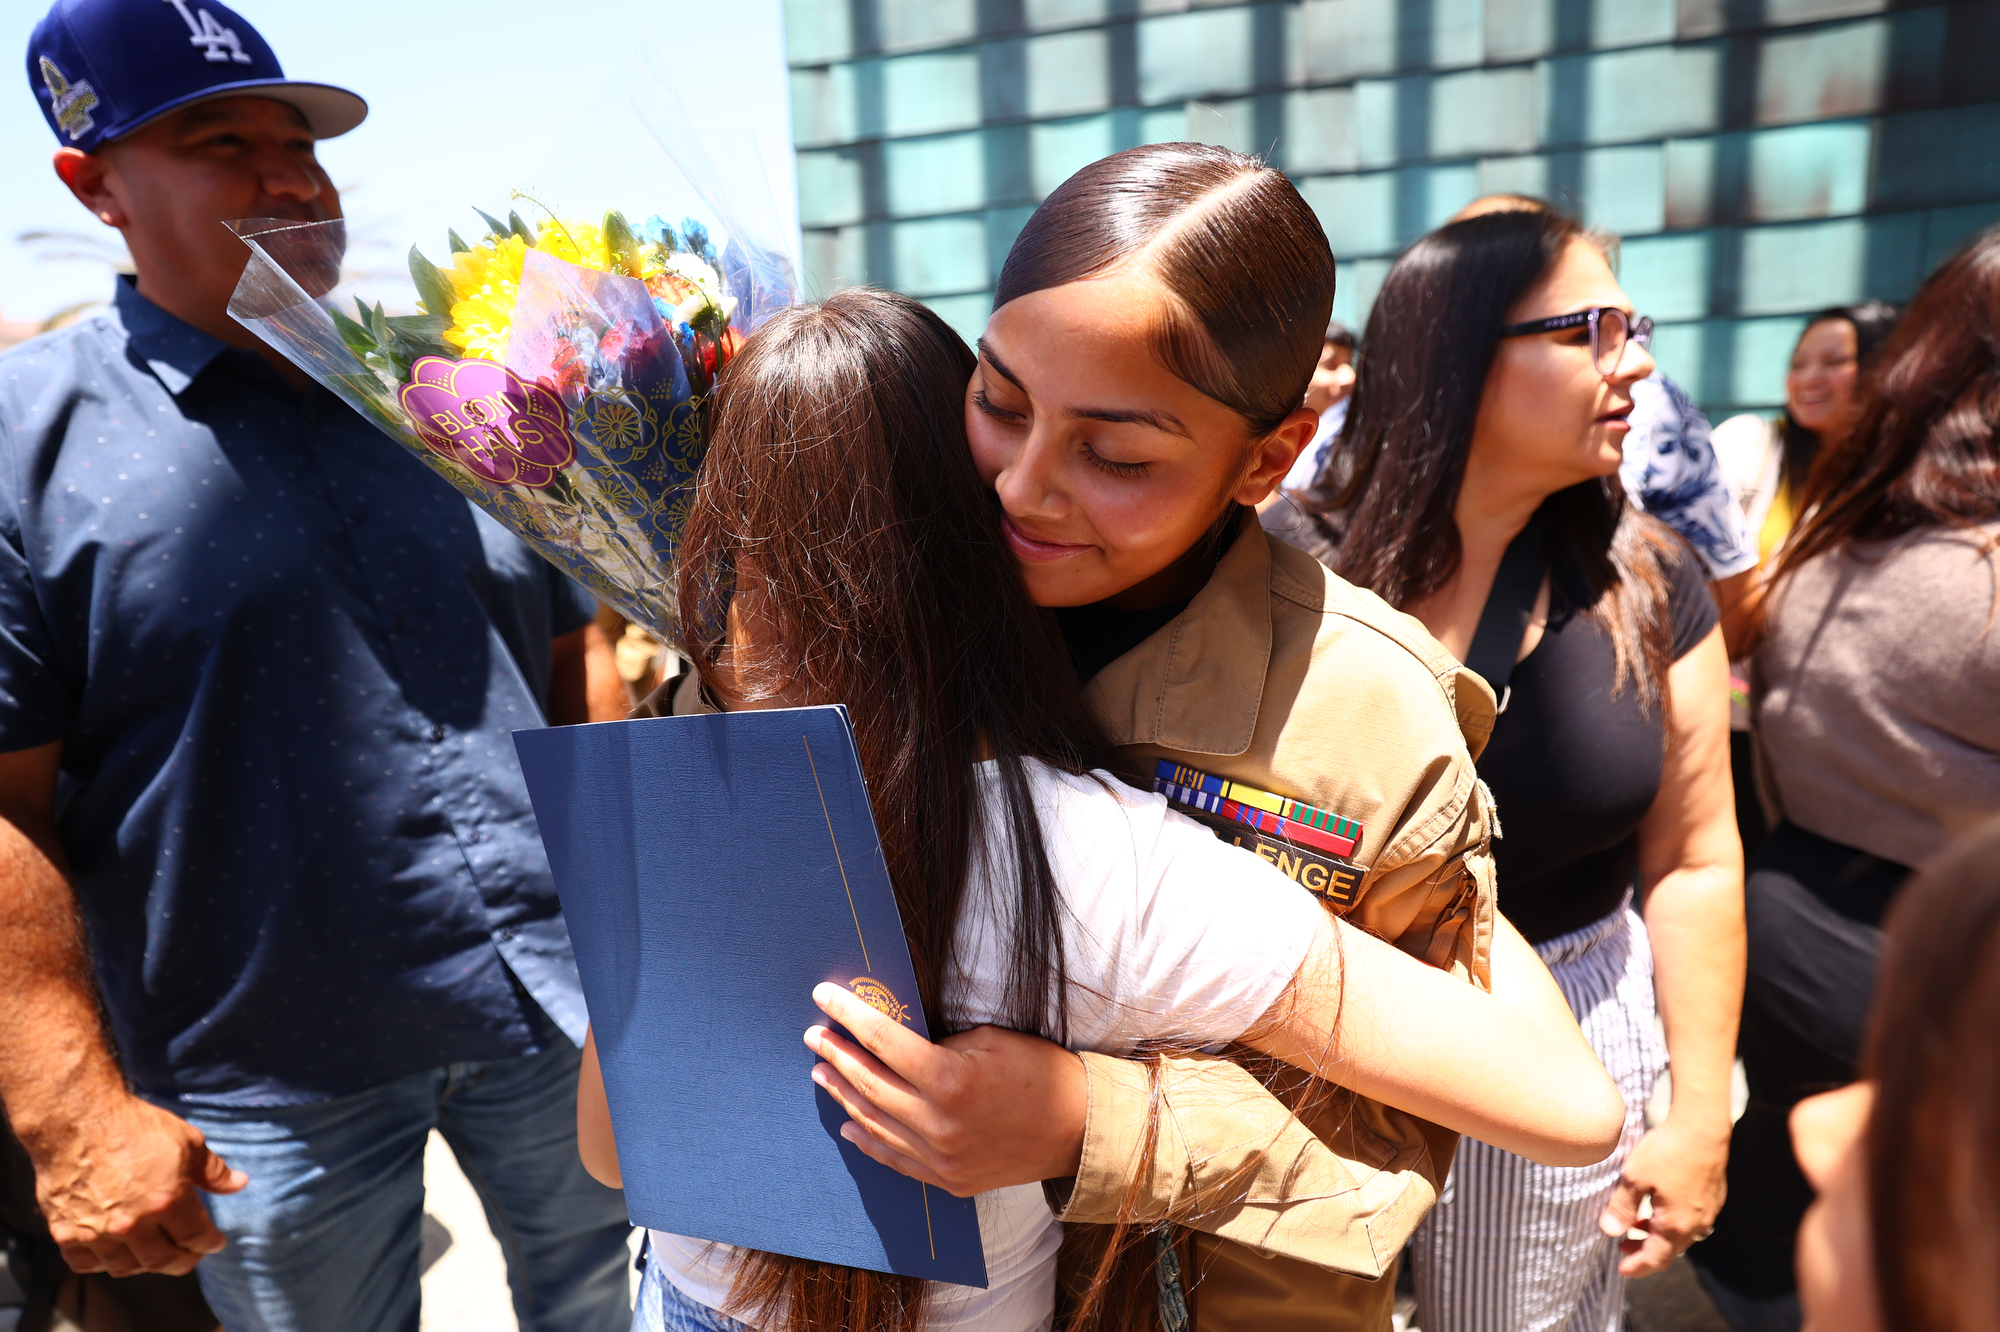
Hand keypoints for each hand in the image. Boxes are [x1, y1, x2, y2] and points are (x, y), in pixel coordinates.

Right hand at [25, 1091, 247, 1276]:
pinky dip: (103, 1264)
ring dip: (146, 1264)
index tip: (215, 1242)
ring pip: (126, 1267)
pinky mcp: (66, 1234)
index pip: (195, 1238)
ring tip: (156, 1254)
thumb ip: (213, 1170)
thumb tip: (239, 1184)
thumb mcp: (188, 1141)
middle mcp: (132, 1225)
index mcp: (167, 1202)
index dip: (210, 1243)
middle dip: (184, 1260)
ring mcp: (97, 1233)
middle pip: (164, 1261)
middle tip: (190, 1255)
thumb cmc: (135, 1126)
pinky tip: (115, 1253)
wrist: (79, 1120)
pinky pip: (87, 1264)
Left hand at [804, 983, 1086, 1197]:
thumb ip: (938, 1044)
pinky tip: (848, 1123)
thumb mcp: (989, 1040)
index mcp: (950, 1080)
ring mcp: (942, 1158)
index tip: (823, 996)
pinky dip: (868, 1140)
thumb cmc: (1040, 1072)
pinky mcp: (949, 1180)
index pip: (882, 1040)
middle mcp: (939, 1124)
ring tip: (821, 1072)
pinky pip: (896, 1160)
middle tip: (813, 1035)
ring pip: (875, 1124)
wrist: (1080, 1129)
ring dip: (844, 1095)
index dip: (849, 1015)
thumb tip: (894, 1044)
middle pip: (870, 1084)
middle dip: (837, 1054)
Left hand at [1598, 1114, 1729, 1276]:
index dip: (1637, 1267)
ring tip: (1635, 1226)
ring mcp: (1708, 1211)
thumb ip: (1622, 1207)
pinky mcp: (1713, 1196)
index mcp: (1675, 1225)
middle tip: (1623, 1248)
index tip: (1622, 1269)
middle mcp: (1696, 1224)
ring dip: (1657, 1235)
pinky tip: (1658, 1206)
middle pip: (1669, 1250)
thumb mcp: (1635, 1178)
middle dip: (1645, 1252)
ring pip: (1681, 1234)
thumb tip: (1609, 1230)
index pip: (1656, 1259)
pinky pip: (1690, 1219)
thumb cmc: (1667, 1151)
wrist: (1702, 1127)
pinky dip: (1671, 1221)